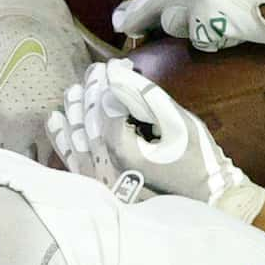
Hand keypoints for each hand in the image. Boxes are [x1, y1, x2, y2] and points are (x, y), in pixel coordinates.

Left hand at [46, 60, 264, 221]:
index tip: (110, 65)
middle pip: (89, 123)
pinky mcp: (102, 190)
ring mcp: (101, 183)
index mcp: (124, 152)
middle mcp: (105, 169)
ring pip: (77, 141)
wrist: (208, 200)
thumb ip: (145, 96)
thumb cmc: (198, 158)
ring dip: (74, 112)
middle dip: (90, 94)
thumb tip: (115, 73)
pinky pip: (75, 162)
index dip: (106, 84)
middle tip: (93, 71)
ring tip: (73, 91)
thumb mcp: (177, 121)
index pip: (105, 109)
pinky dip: (64, 140)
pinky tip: (56, 119)